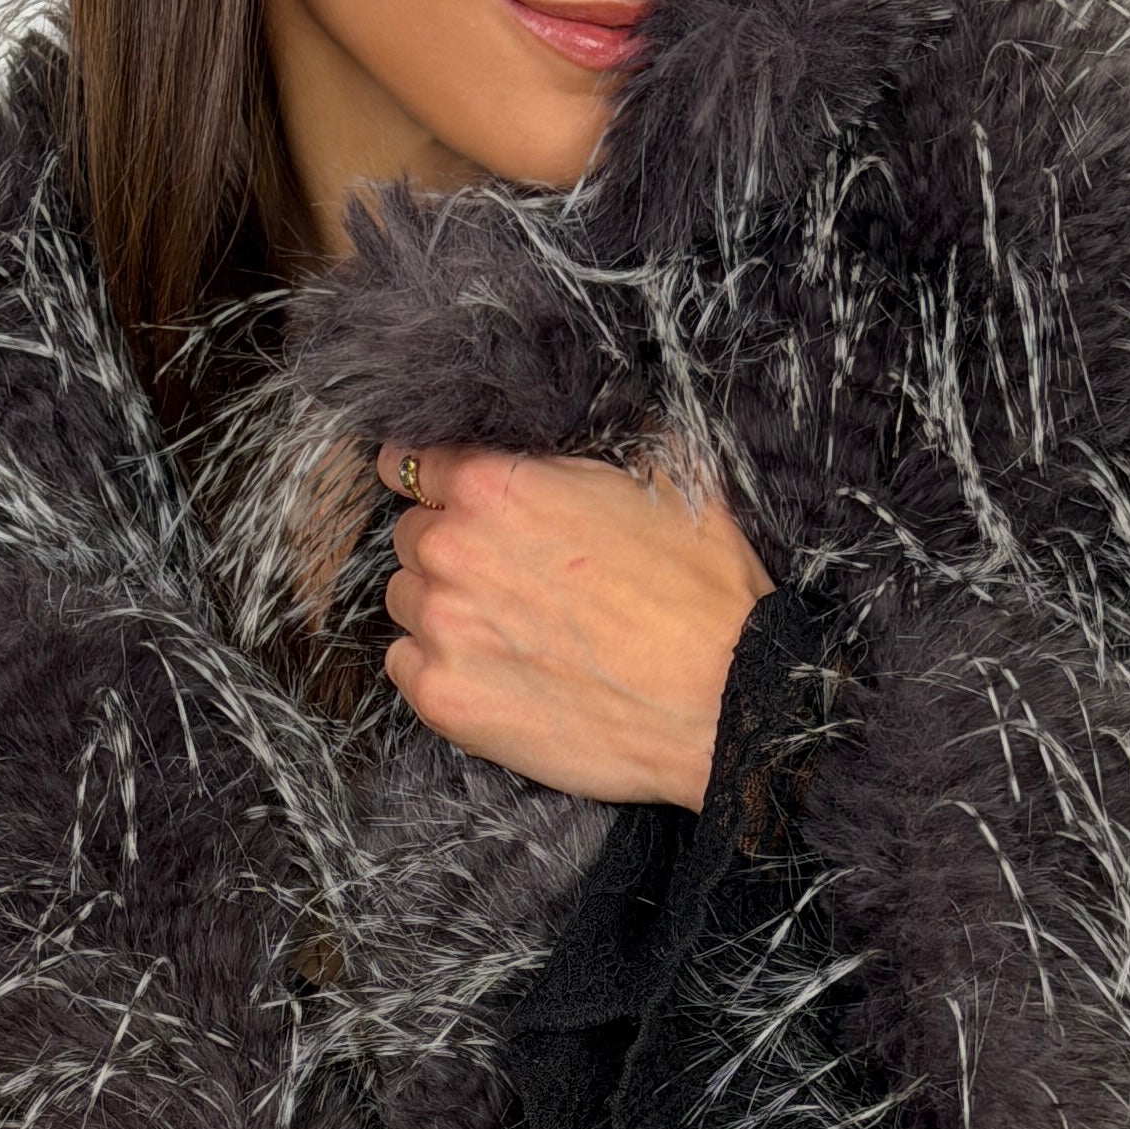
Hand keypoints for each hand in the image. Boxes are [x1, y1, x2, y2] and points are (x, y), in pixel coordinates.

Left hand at [372, 436, 771, 808]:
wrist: (724, 703)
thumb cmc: (703, 594)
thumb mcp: (668, 480)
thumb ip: (599, 445)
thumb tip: (590, 424)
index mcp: (496, 486)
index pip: (416, 462)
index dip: (432, 479)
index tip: (441, 495)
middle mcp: (452, 549)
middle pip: (412, 536)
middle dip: (450, 548)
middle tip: (508, 577)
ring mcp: (441, 627)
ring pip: (407, 600)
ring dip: (442, 607)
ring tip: (508, 629)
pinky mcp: (443, 697)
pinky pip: (405, 667)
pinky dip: (438, 666)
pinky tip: (495, 671)